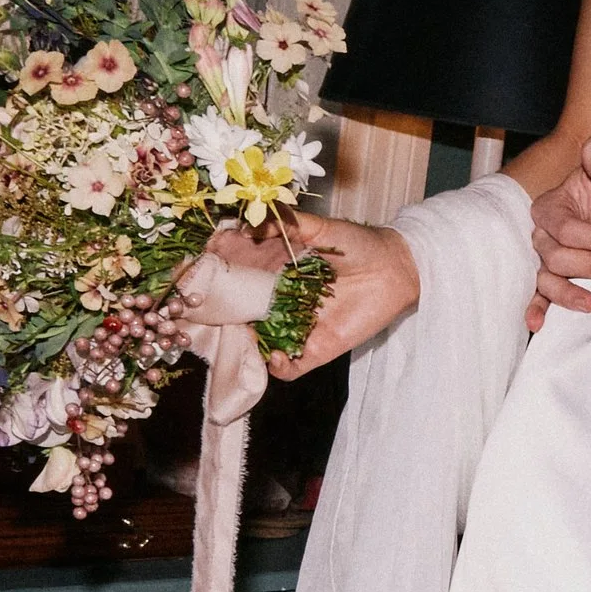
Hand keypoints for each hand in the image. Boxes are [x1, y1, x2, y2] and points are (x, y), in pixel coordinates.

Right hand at [206, 210, 418, 380]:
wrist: (398, 268)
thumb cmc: (358, 243)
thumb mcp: (320, 227)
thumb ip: (287, 223)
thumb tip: (253, 223)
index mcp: (269, 268)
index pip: (230, 275)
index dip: (209, 276)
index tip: (192, 272)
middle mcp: (275, 299)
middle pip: (234, 313)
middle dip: (214, 316)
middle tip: (199, 313)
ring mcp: (293, 326)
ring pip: (255, 344)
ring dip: (242, 346)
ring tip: (238, 338)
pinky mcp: (315, 347)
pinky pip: (289, 368)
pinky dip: (279, 367)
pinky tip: (279, 355)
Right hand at [527, 131, 590, 331]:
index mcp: (550, 206)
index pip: (565, 227)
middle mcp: (541, 233)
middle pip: (556, 256)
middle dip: (589, 265)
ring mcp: (544, 256)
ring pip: (545, 278)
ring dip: (566, 293)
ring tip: (589, 304)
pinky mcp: (551, 274)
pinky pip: (538, 293)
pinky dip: (536, 308)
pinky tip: (537, 326)